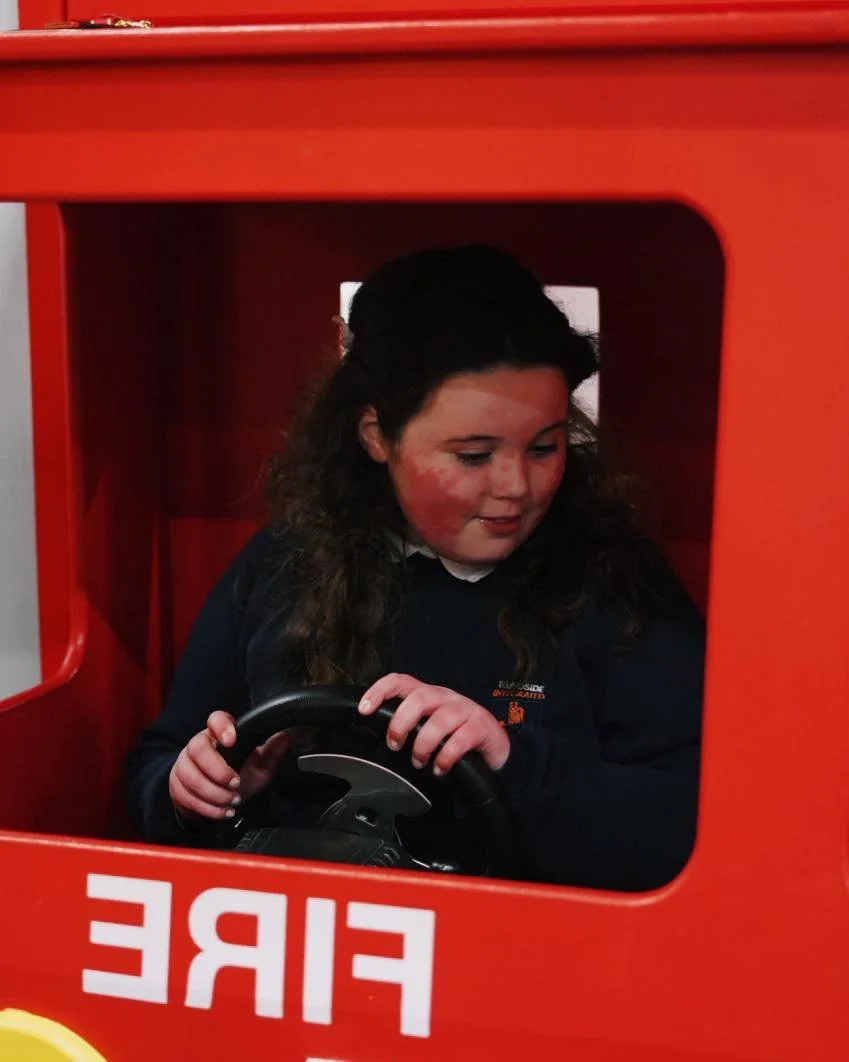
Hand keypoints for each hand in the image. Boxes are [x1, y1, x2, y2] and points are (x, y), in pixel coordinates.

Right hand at [168, 710, 289, 822]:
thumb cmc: (240, 776)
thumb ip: (271, 753)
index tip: (232, 740)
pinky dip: (207, 807)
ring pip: (190, 776)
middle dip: (218, 770)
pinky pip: (185, 795)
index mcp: (219, 734)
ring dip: (214, 793)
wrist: (220, 800)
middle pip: (197, 748)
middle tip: (235, 784)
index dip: (221, 726)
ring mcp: (184, 764)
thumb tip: (284, 737)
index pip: (215, 719)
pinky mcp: (176, 784)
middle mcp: (198, 745)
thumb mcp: (260, 767)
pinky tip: (222, 811)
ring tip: (232, 801)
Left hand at [358, 673, 509, 774]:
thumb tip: (374, 738)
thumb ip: (408, 728)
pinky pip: (461, 740)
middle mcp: (446, 698)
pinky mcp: (482, 727)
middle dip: (401, 723)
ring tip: (419, 762)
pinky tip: (440, 768)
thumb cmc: (455, 738)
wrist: (494, 748)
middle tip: (394, 745)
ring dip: (423, 746)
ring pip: (439, 721)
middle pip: (419, 698)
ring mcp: (466, 710)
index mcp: (429, 695)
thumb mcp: (428, 729)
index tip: (364, 710)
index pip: (401, 682)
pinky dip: (446, 758)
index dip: (380, 691)